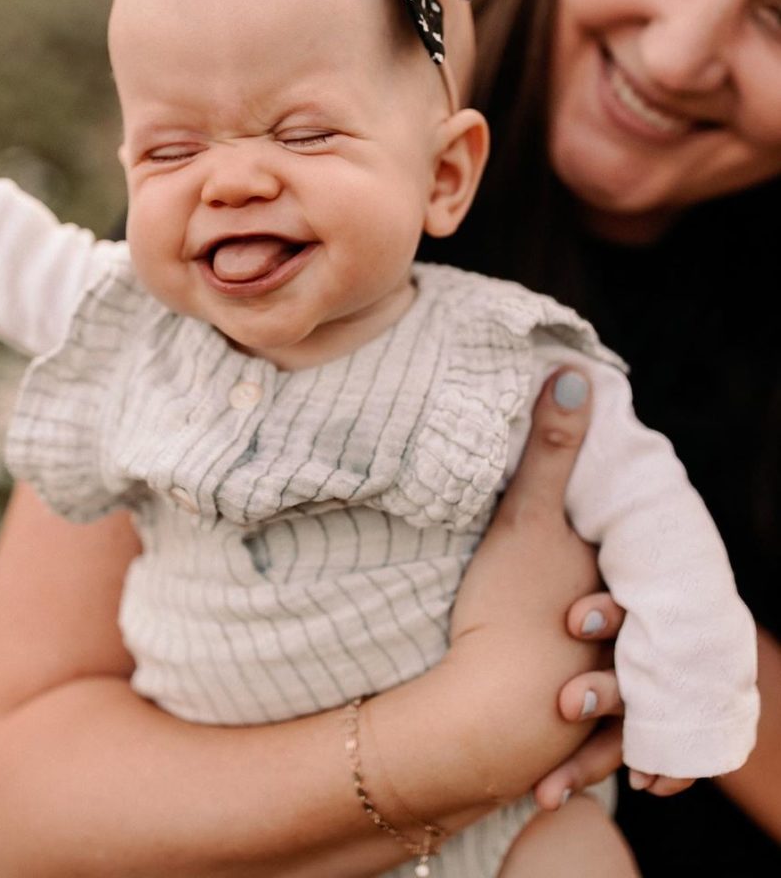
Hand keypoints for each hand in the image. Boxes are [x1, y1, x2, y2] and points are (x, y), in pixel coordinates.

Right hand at [410, 369, 618, 809]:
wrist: (487, 712)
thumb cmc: (512, 608)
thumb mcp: (528, 520)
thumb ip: (553, 451)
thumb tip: (576, 377)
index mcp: (621, 586)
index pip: (644, 568)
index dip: (634, 553)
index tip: (597, 552)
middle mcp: (629, 643)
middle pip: (644, 633)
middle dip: (624, 632)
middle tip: (586, 617)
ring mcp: (611, 697)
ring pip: (628, 698)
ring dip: (609, 703)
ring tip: (577, 696)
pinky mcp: (581, 741)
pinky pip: (597, 745)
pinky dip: (585, 752)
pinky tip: (566, 755)